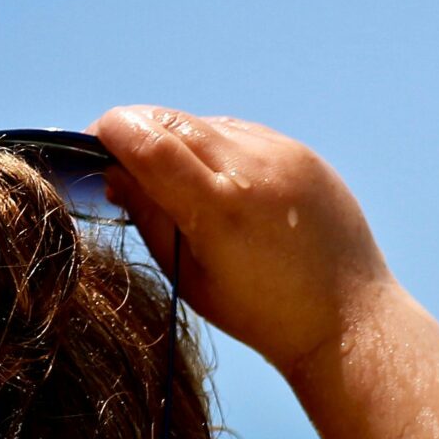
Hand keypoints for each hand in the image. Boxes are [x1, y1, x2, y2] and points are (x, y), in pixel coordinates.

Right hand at [89, 107, 392, 374]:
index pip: (146, 141)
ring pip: (205, 122)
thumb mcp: (191, 279)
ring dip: (178, 139)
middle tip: (121, 159)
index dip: (110, 133)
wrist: (345, 318)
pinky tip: (220, 183)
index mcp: (219, 209)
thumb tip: (114, 173)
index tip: (92, 142)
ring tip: (177, 182)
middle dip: (137, 131)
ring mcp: (282, 154)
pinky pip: (241, 132)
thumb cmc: (261, 313)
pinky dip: (217, 146)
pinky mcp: (301, 152)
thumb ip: (150, 219)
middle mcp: (252, 169)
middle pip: (170, 120)